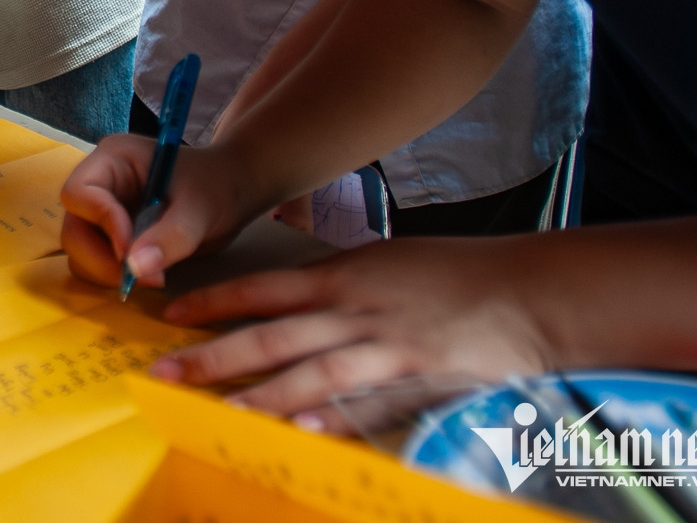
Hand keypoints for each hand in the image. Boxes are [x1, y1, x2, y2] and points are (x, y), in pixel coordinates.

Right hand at [59, 137, 257, 292]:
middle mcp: (99, 183)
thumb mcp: (200, 210)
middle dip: (101, 258)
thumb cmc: (217, 186)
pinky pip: (95, 262)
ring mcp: (101, 210)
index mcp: (113, 159)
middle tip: (144, 278)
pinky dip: (114, 276)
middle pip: (73, 227)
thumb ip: (170, 237)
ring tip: (154, 277)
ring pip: (79, 250)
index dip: (101, 223)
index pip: (79, 192)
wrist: (232, 193)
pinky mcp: (109, 235)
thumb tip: (134, 268)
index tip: (132, 250)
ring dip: (107, 271)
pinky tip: (150, 274)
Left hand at [150, 236, 554, 429]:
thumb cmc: (456, 274)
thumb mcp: (387, 262)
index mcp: (344, 276)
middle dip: (216, 355)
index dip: (215, 302)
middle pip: (273, 334)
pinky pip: (372, 405)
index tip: (172, 316)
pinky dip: (339, 419)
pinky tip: (308, 434)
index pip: (263, 289)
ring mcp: (388, 348)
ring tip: (224, 414)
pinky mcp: (422, 381)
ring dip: (265, 396)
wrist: (528, 290)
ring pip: (313, 373)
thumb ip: (339, 284)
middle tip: (167, 372)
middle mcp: (356, 310)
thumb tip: (293, 296)